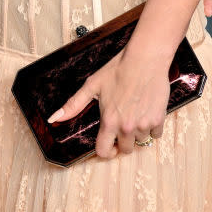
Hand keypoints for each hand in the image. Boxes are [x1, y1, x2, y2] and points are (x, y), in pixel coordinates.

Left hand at [47, 50, 169, 158]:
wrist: (145, 59)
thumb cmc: (118, 69)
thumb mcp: (92, 85)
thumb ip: (73, 105)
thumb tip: (53, 119)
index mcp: (109, 121)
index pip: (103, 151)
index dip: (105, 151)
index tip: (108, 147)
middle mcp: (127, 127)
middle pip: (125, 150)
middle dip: (122, 142)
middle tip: (122, 126)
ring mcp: (144, 124)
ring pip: (141, 140)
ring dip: (137, 132)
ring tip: (134, 113)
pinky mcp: (159, 119)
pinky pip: (155, 133)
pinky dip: (152, 126)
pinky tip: (146, 111)